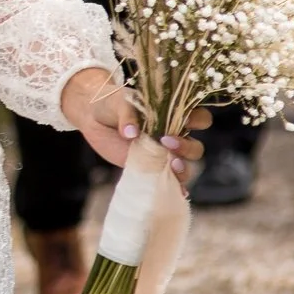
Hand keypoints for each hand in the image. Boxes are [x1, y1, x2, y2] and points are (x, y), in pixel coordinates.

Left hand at [62, 66, 207, 185]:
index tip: (184, 120)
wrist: (93, 116)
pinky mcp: (151, 167)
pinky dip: (175, 187)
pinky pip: (168, 181)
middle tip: (166, 141)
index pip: (200, 118)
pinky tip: (177, 192)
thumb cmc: (111, 103)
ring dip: (183, 168)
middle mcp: (174, 136)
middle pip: (196, 148)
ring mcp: (163, 154)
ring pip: (185, 166)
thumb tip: (131, 133)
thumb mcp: (120, 102)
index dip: (199, 121)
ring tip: (170, 164)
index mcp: (174, 115)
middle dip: (187, 147)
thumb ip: (128, 114)